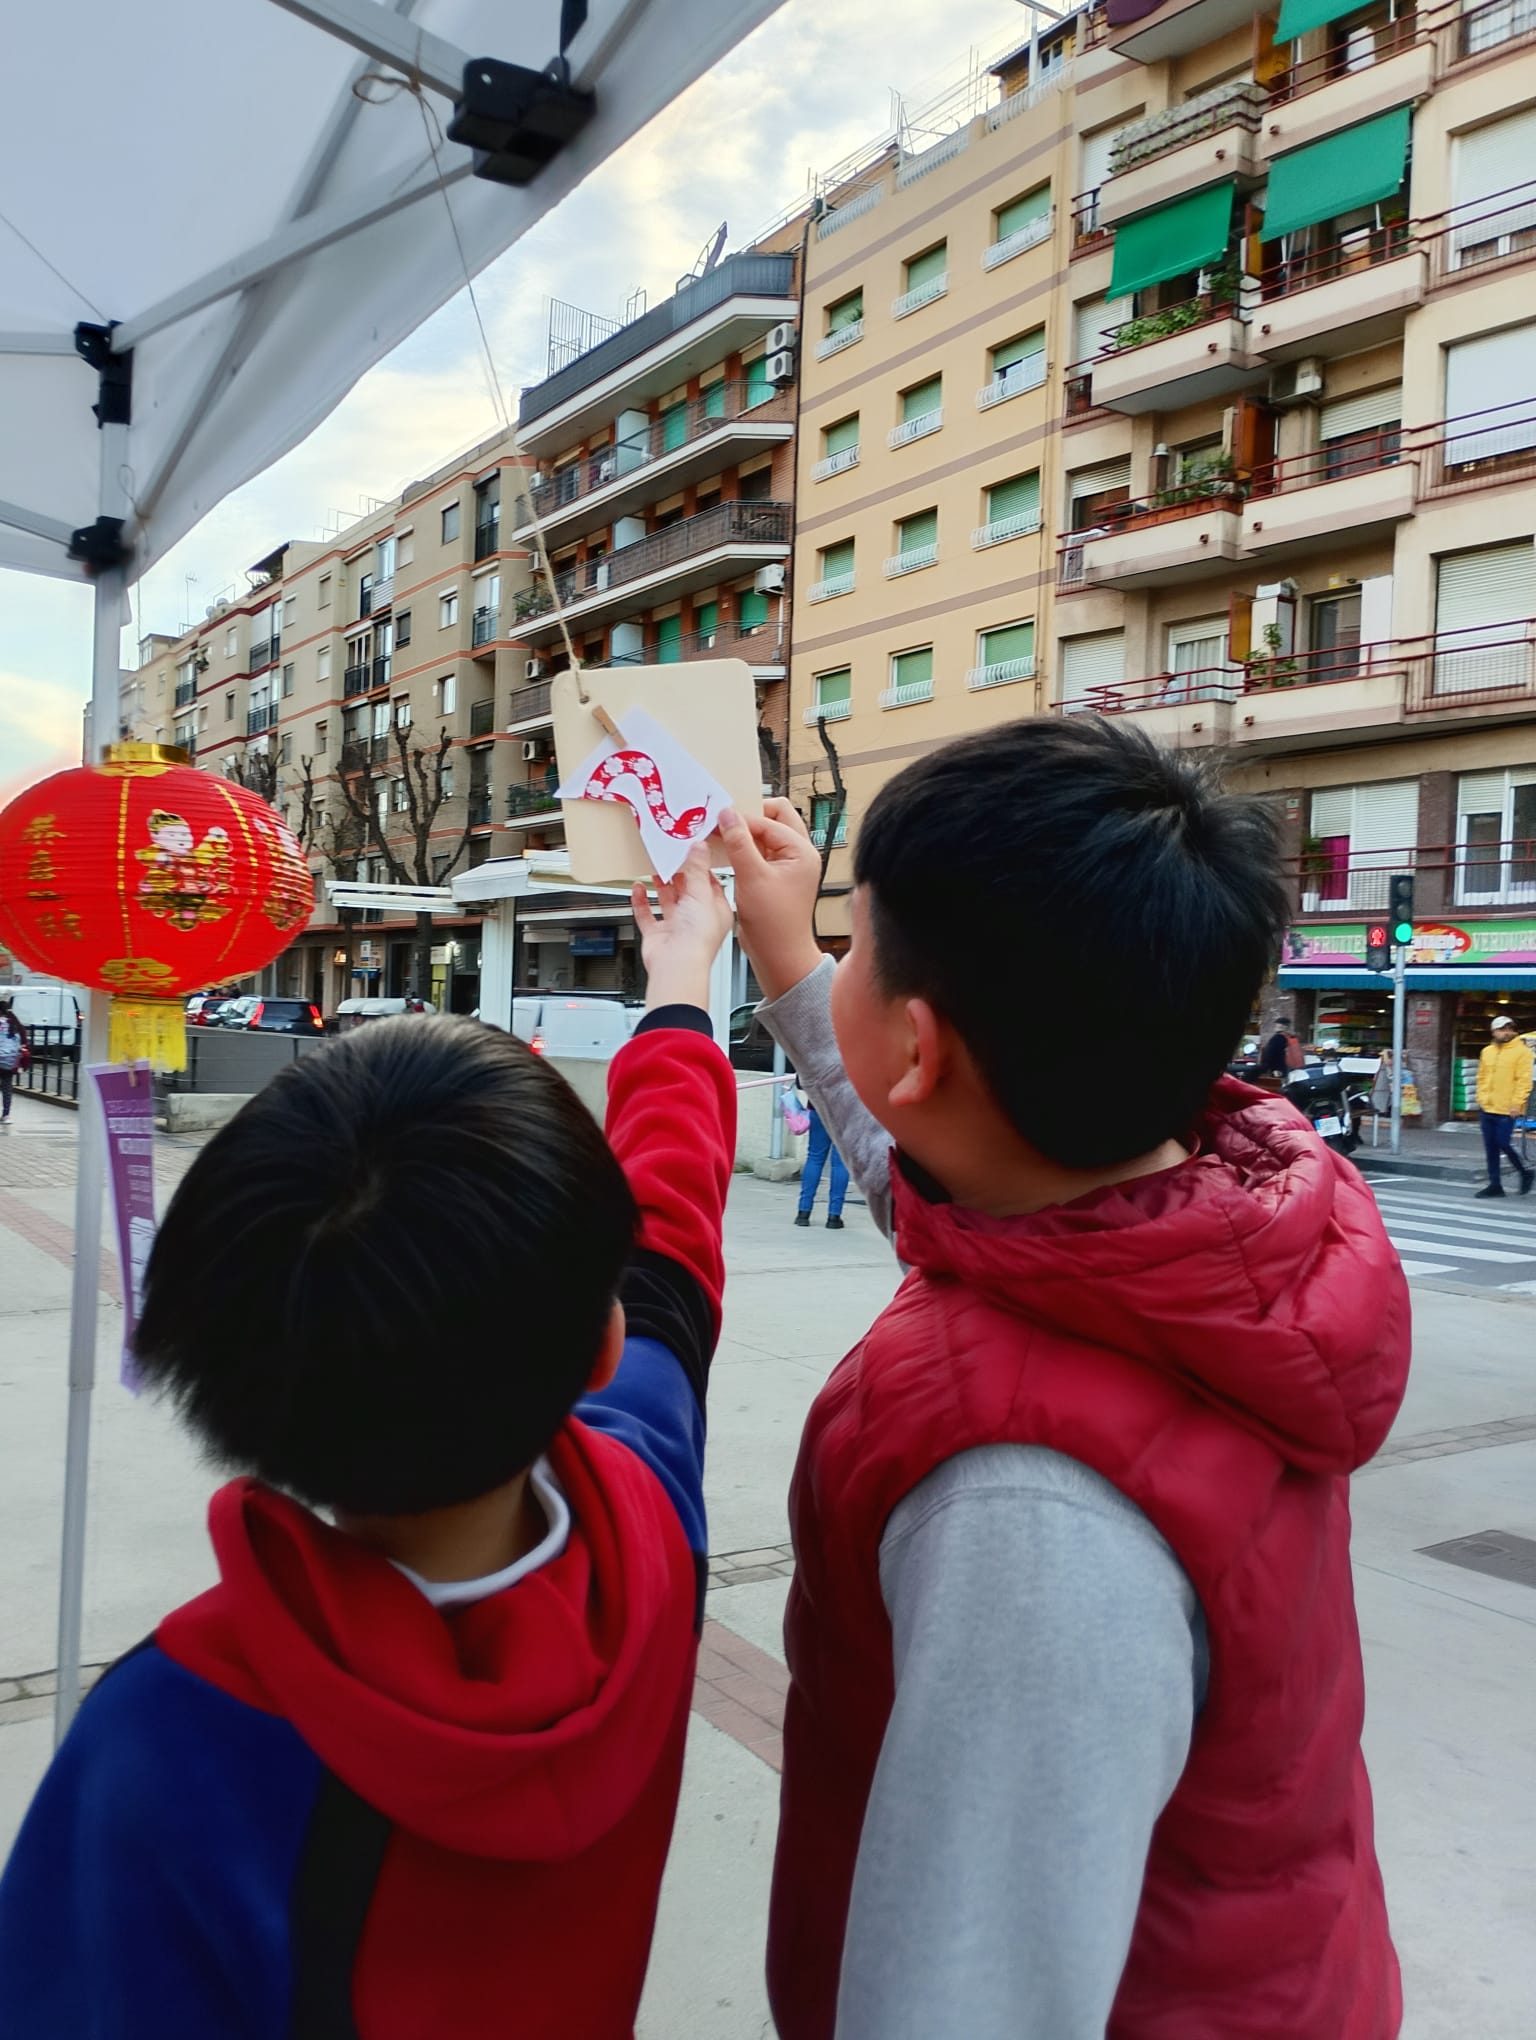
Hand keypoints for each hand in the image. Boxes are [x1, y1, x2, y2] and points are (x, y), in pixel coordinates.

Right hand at [632, 845, 733, 1014]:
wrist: (677, 966)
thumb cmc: (697, 939)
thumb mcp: (701, 893)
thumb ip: (697, 868)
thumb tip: (699, 847)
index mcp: (716, 911)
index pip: (711, 883)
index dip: (702, 866)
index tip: (693, 849)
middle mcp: (697, 920)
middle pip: (687, 890)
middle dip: (679, 874)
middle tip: (671, 855)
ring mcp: (677, 928)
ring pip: (668, 901)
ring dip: (661, 885)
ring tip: (656, 868)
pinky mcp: (658, 936)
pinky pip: (647, 914)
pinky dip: (641, 901)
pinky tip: (638, 888)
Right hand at [716, 799, 824, 1001]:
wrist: (779, 955)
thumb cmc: (775, 924)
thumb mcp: (752, 877)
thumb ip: (739, 843)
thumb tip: (728, 815)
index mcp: (802, 852)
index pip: (768, 821)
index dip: (741, 818)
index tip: (717, 819)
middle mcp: (798, 855)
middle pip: (774, 818)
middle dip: (748, 817)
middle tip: (724, 821)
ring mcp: (787, 865)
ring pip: (765, 834)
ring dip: (744, 834)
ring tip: (721, 836)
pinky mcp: (774, 875)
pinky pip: (759, 851)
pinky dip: (743, 849)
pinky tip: (725, 853)